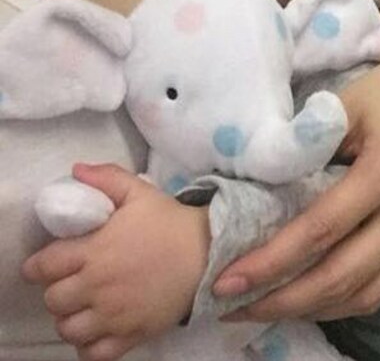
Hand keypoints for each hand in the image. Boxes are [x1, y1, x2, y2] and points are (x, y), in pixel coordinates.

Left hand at [22, 164, 209, 360]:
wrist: (208, 251)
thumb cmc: (170, 221)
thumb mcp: (139, 192)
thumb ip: (106, 178)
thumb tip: (75, 170)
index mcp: (95, 251)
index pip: (43, 267)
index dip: (39, 266)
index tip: (47, 264)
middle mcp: (98, 286)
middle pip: (53, 300)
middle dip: (58, 290)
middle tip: (72, 280)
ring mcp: (114, 315)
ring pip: (69, 330)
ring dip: (71, 318)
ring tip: (84, 306)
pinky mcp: (132, 334)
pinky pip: (94, 354)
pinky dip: (89, 346)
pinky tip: (98, 329)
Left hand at [212, 19, 379, 321]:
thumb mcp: (346, 104)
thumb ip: (308, 146)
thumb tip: (262, 192)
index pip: (319, 231)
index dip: (271, 261)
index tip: (226, 281)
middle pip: (342, 275)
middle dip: (284, 301)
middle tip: (236, 309)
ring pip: (368, 293)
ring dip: (315, 309)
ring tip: (269, 309)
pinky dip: (349, 299)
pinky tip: (316, 299)